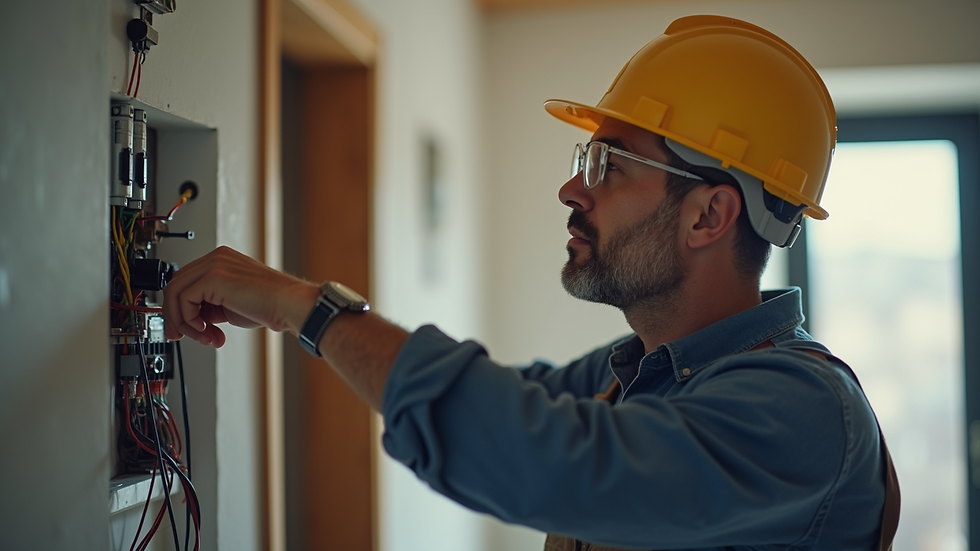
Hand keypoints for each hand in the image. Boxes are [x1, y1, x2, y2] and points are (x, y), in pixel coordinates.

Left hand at [162, 246, 320, 346]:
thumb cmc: (270, 306)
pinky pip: (184, 300)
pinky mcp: (213, 277)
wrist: (289, 305)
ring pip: (174, 293)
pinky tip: (208, 331)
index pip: (186, 282)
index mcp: (221, 261)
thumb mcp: (231, 305)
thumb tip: (190, 321)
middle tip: (182, 336)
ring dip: (184, 322)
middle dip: (176, 317)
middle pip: (175, 285)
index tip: (185, 329)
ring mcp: (214, 265)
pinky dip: (189, 321)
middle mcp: (215, 258)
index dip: (179, 308)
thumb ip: (209, 307)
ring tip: (204, 337)